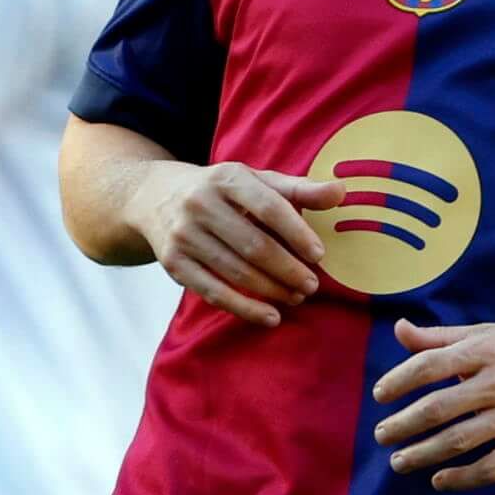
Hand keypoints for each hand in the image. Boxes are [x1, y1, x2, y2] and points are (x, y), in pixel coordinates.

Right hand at [138, 160, 360, 326]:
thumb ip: (299, 189)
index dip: (296, 232)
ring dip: (271, 290)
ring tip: (297, 298)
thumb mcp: (255, 181)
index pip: (268, 206)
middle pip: (252, 244)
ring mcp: (184, 235)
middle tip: (312, 285)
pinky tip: (270, 316)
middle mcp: (200, 204)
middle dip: (287, 269)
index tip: (319, 255)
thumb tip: (341, 192)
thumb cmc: (221, 191)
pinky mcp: (174, 264)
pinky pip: (213, 292)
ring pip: (235, 271)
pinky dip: (244, 308)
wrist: (154, 197)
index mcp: (226, 178)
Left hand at [375, 317, 494, 489]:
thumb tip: (398, 330)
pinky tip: (440, 480)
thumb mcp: (492, 333)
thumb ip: (442, 337)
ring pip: (459, 441)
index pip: (429, 366)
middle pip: (438, 408)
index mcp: (487, 350)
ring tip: (399, 461)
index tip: (380, 396)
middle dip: (402, 425)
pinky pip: (492, 467)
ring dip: (423, 454)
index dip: (398, 382)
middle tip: (381, 436)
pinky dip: (462, 478)